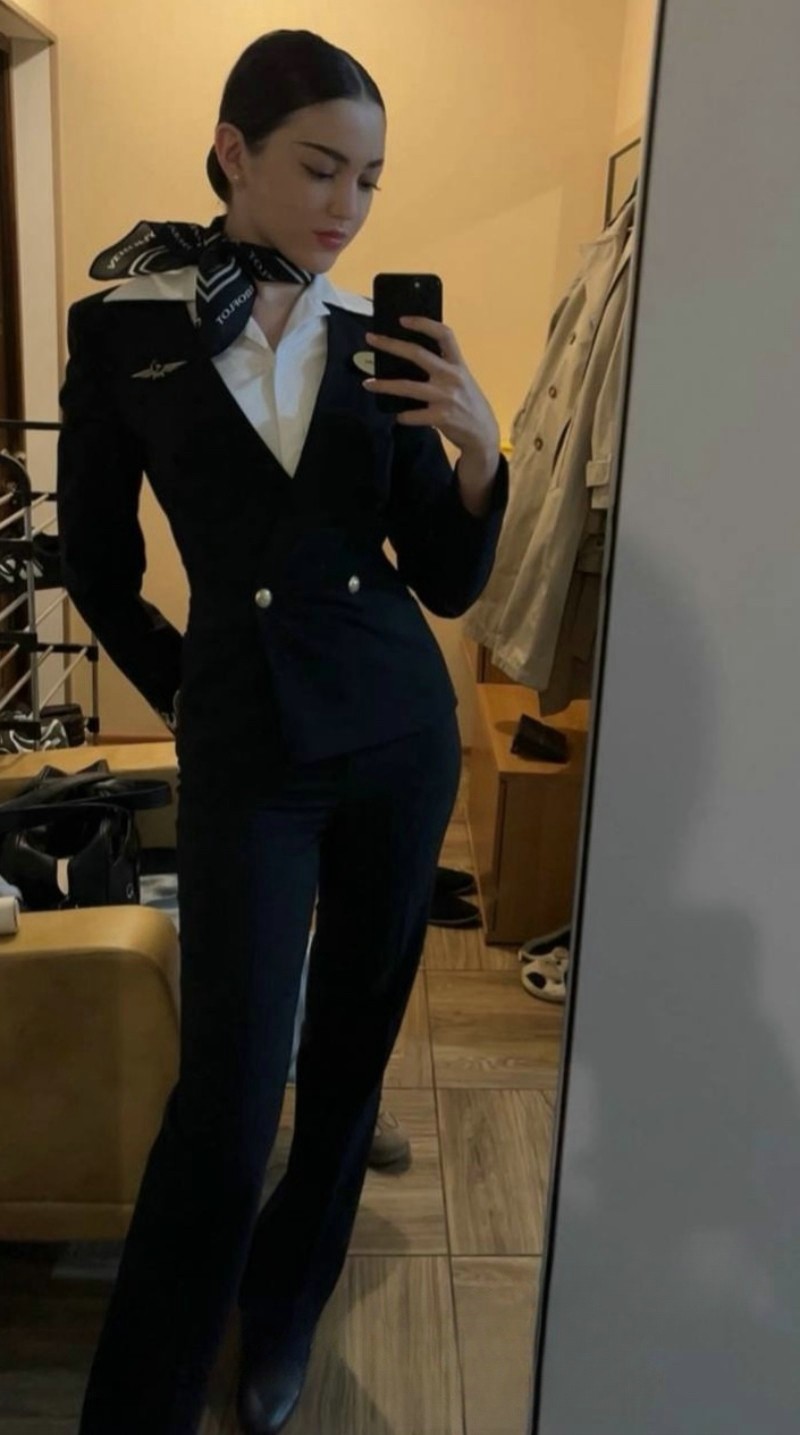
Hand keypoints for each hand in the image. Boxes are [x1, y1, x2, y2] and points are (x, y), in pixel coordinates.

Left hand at [363, 316, 500, 460]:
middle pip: (418, 354)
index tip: (402, 319)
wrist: (483, 434)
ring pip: (407, 387)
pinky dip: (402, 416)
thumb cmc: (468, 402)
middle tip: (370, 339)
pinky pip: (412, 415)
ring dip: (384, 385)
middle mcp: (452, 376)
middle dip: (391, 345)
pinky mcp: (440, 417)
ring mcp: (446, 397)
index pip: (444, 335)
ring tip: (367, 384)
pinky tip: (398, 416)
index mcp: (458, 363)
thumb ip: (444, 367)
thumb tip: (412, 356)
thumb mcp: (462, 379)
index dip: (423, 323)